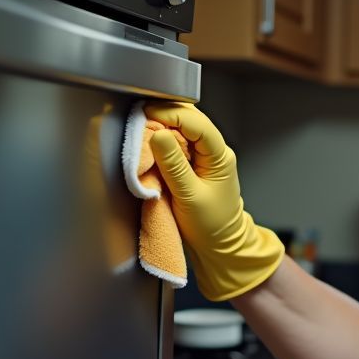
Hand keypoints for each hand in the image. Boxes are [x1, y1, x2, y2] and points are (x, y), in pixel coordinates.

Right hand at [144, 102, 284, 300]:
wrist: (220, 245)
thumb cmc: (211, 225)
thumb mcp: (189, 196)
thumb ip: (174, 165)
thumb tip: (159, 135)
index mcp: (220, 156)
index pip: (197, 122)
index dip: (170, 113)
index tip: (145, 113)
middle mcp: (213, 152)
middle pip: (189, 120)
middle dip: (163, 117)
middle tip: (138, 121)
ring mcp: (203, 157)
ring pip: (181, 130)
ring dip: (161, 128)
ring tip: (141, 132)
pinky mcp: (192, 165)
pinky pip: (176, 145)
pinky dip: (161, 142)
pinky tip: (149, 146)